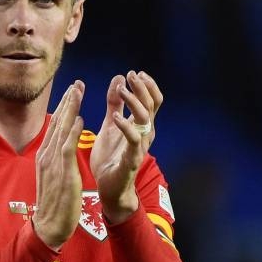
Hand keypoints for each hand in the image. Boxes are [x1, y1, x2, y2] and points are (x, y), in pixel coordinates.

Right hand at [32, 81, 84, 249]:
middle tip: (76, 83)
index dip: (64, 107)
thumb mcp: (54, 177)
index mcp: (45, 156)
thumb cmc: (55, 204)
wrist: (50, 225)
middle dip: (67, 101)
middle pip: (57, 122)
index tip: (72, 92)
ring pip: (61, 129)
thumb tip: (61, 147)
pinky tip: (79, 118)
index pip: (55, 126)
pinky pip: (66, 147)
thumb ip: (57, 160)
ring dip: (70, 109)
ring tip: (78, 91)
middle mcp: (46, 155)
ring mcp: (52, 163)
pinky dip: (72, 131)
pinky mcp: (62, 172)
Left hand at [90, 70, 162, 223]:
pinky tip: (116, 117)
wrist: (108, 188)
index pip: (152, 100)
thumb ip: (115, 103)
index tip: (135, 73)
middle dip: (142, 88)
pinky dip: (126, 126)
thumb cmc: (111, 157)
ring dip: (134, 102)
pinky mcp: (132, 158)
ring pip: (145, 119)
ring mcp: (140, 146)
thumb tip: (119, 78)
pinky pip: (133, 140)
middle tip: (131, 75)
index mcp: (141, 125)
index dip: (147, 85)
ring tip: (121, 90)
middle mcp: (145, 134)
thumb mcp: (110, 125)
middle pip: (151, 106)